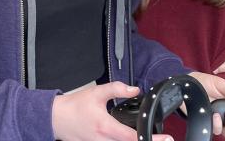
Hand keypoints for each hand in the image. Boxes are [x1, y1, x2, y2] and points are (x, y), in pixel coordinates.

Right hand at [52, 81, 172, 140]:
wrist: (58, 119)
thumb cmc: (76, 106)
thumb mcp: (97, 93)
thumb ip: (117, 89)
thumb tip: (135, 89)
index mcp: (106, 127)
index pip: (133, 138)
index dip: (151, 139)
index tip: (166, 139)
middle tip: (162, 138)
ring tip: (149, 136)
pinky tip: (132, 137)